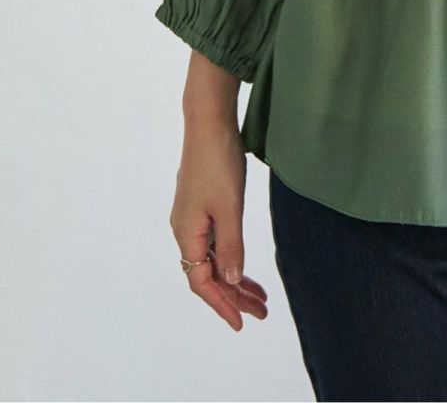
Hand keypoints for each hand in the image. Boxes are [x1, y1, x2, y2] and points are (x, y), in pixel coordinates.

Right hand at [169, 115, 268, 331]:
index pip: (202, 282)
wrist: (209, 123)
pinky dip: (231, 256)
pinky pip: (215, 242)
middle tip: (261, 311)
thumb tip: (232, 280)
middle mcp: (185, 230)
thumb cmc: (218, 163)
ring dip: (234, 277)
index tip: (242, 322)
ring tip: (259, 295)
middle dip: (233, 295)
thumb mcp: (229, 208)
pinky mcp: (202, 205)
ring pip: (213, 258)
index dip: (222, 304)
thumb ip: (231, 245)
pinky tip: (243, 263)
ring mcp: (192, 217)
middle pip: (208, 274)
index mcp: (187, 234)